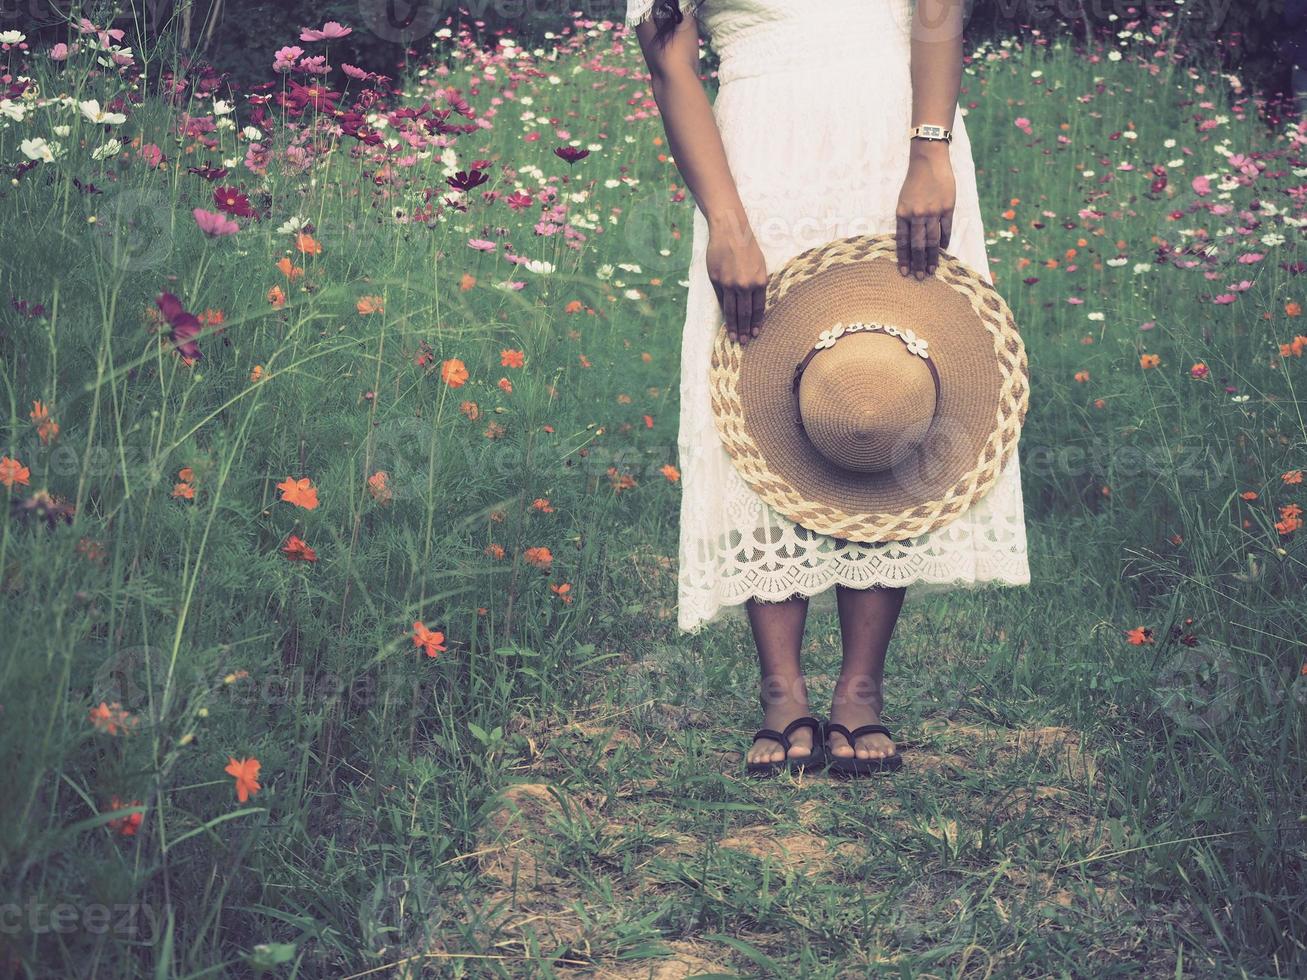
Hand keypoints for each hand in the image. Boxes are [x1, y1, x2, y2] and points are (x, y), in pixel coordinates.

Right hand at [705, 212, 767, 345]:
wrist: (730, 230)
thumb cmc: (747, 246)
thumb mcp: (759, 264)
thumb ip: (756, 284)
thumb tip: (752, 303)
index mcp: (759, 281)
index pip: (758, 308)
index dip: (756, 322)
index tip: (754, 334)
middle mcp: (745, 285)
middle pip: (744, 313)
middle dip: (744, 329)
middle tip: (742, 342)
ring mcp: (729, 283)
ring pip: (731, 310)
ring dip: (732, 325)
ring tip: (732, 337)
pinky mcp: (716, 280)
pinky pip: (720, 299)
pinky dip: (723, 311)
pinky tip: (724, 319)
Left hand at [896, 140, 955, 279]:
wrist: (929, 160)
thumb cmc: (914, 181)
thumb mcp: (903, 200)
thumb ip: (906, 220)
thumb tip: (910, 241)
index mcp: (902, 214)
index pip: (902, 242)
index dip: (903, 259)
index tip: (904, 272)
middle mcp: (917, 215)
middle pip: (918, 245)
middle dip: (918, 263)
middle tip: (919, 278)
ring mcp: (933, 212)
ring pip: (932, 241)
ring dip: (932, 258)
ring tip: (931, 270)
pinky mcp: (947, 207)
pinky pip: (946, 229)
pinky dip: (945, 242)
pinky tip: (943, 251)